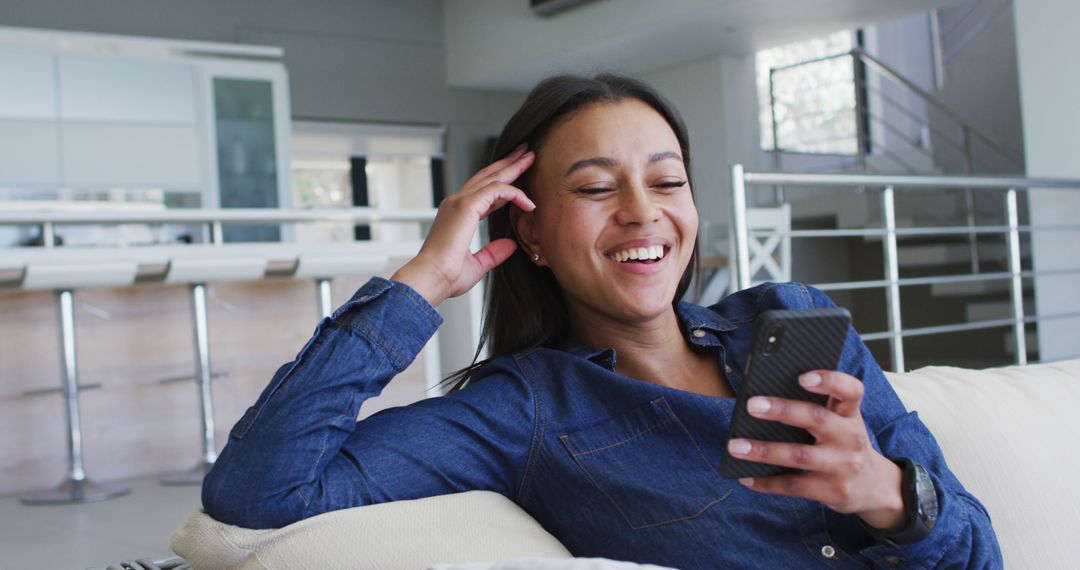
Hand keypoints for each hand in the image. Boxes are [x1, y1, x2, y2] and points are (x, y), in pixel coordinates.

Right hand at [391, 145, 536, 306]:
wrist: (432, 279)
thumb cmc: (446, 276)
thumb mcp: (478, 264)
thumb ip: (494, 253)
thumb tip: (511, 245)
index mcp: (456, 215)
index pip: (483, 192)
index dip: (503, 183)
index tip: (519, 177)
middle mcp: (456, 204)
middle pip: (487, 176)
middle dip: (508, 164)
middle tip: (525, 152)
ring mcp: (459, 202)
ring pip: (492, 177)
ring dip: (513, 167)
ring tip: (530, 157)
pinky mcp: (466, 206)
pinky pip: (497, 190)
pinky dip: (514, 193)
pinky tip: (528, 202)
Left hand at [726, 370, 906, 531]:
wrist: (874, 487)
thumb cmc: (845, 445)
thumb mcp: (842, 423)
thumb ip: (817, 408)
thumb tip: (765, 400)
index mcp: (850, 415)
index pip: (850, 391)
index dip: (830, 381)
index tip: (803, 377)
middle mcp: (850, 438)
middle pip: (816, 418)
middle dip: (782, 410)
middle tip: (752, 405)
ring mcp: (842, 466)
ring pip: (799, 456)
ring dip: (764, 451)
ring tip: (735, 446)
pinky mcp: (833, 491)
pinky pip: (794, 486)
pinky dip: (767, 482)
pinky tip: (746, 477)